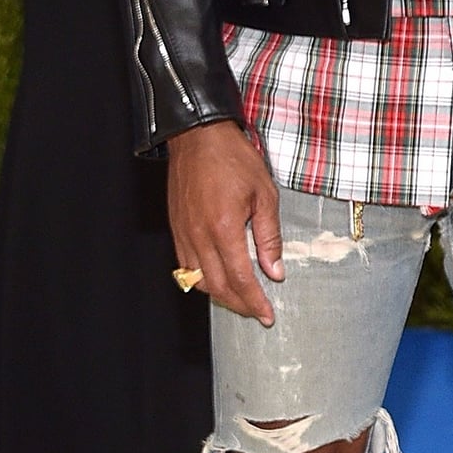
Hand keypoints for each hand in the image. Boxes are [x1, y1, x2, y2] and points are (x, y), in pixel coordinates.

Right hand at [169, 119, 280, 325]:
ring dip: (221, 296)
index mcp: (224, 229)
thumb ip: (269, 236)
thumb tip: (275, 271)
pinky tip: (218, 279)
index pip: (240, 279)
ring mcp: (184, 234)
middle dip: (239, 305)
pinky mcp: (176, 229)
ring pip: (198, 281)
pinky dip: (203, 280)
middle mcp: (199, 237)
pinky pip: (186, 267)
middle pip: (218, 287)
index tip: (268, 315)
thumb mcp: (264, 193)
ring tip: (241, 300)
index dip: (255, 301)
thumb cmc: (234, 159)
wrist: (198, 137)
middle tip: (258, 313)